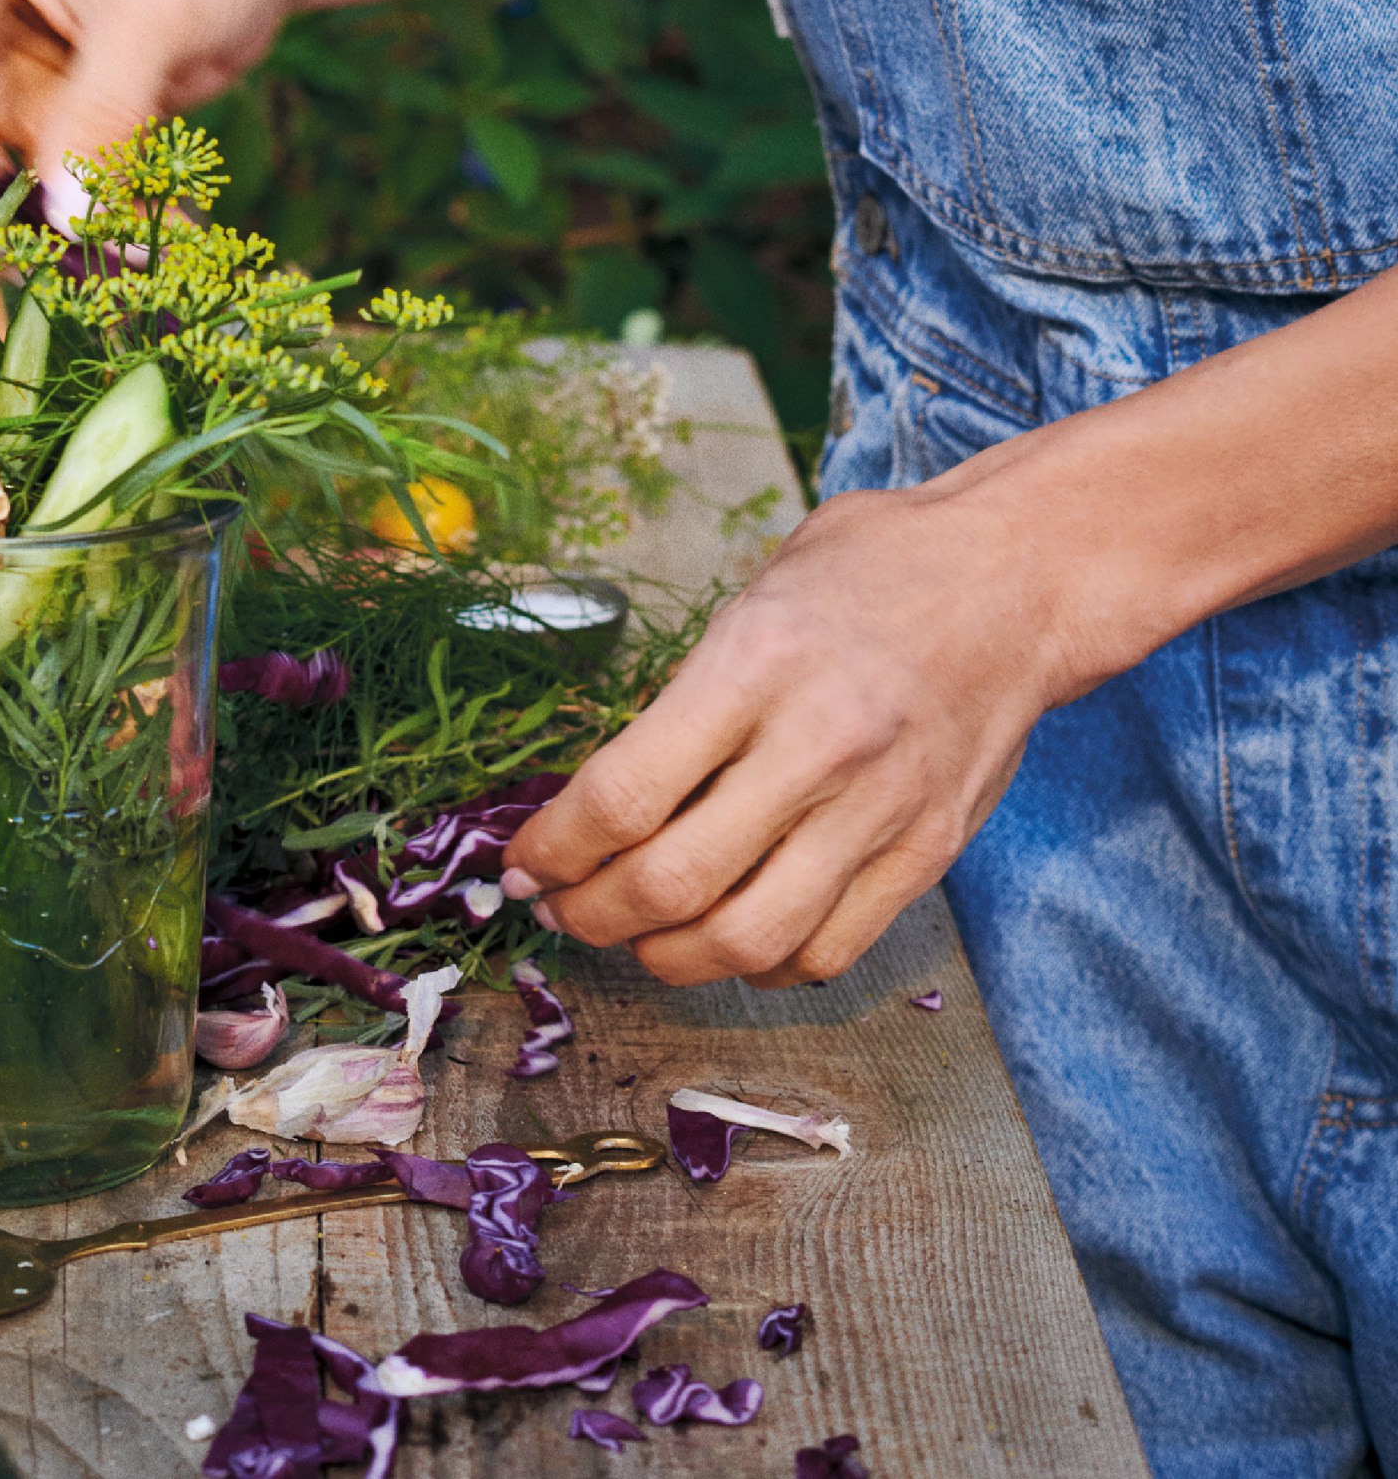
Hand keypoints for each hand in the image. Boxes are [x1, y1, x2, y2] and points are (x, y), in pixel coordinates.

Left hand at [504, 462, 1084, 985]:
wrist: (1017, 581)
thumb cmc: (865, 573)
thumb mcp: (747, 602)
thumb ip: (681, 699)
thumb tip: (595, 798)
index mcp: (753, 668)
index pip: (624, 794)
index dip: (553, 849)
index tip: (521, 865)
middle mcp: (818, 747)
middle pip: (674, 883)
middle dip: (592, 915)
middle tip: (561, 911)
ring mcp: (882, 810)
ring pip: (750, 938)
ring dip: (668, 959)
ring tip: (632, 940)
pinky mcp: (931, 852)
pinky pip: (831, 949)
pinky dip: (762, 966)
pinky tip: (727, 943)